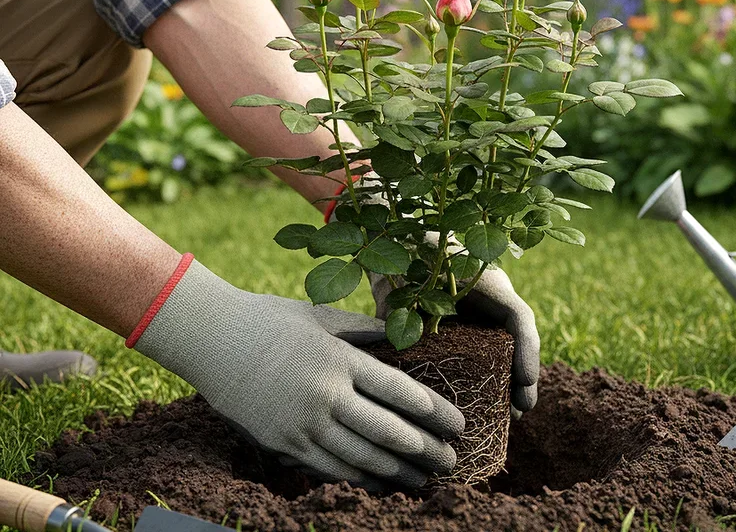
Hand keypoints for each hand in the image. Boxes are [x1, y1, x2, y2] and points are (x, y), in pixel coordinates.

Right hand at [134, 260, 463, 489]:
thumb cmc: (271, 320)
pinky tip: (381, 484)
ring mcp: (302, 424)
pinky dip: (360, 481)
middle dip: (425, 450)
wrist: (213, 339)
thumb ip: (363, 329)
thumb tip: (403, 335)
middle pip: (387, 432)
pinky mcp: (283, 444)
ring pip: (361, 459)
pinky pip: (329, 469)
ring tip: (425, 479)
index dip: (434, 411)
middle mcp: (325, 395)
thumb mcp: (321, 316)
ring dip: (399, 473)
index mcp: (339, 359)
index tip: (458, 424)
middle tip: (452, 461)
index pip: (399, 391)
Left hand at [370, 263, 539, 413]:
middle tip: (521, 411)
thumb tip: (392, 347)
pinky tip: (485, 405)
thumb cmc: (404, 258)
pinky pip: (485, 353)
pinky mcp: (468, 328)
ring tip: (509, 418)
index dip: (526, 348)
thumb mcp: (404, 281)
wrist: (400, 246)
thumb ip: (399, 311)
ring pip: (505, 348)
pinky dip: (488, 377)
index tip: (525, 380)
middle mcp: (490, 299)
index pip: (518, 314)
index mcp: (483, 281)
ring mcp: (482, 313)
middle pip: (517, 338)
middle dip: (522, 376)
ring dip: (509, 381)